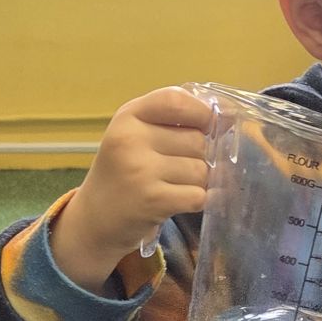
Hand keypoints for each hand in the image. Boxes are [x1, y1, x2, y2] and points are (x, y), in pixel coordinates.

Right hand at [51, 87, 211, 290]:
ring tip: (171, 186)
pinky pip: (198, 195)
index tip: (207, 125)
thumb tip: (227, 117)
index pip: (176, 100)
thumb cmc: (124, 172)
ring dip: (196, 181)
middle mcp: (130, 139)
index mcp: (128, 116)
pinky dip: (195, 200)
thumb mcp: (135, 134)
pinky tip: (176, 200)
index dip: (201, 112)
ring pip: (201, 169)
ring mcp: (140, 171)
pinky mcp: (153, 200)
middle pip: (197, 139)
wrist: (95, 220)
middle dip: (198, 156)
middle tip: (174, 168)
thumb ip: (172, 120)